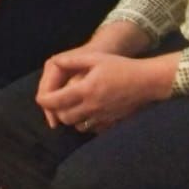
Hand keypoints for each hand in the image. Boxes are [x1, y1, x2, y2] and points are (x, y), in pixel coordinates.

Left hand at [35, 48, 173, 132]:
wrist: (147, 81)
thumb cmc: (121, 66)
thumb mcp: (95, 58)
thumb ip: (72, 61)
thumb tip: (55, 62)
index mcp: (85, 90)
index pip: (56, 101)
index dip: (44, 101)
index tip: (41, 98)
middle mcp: (92, 106)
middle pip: (64, 117)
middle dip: (56, 111)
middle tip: (56, 102)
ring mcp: (103, 117)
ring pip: (77, 126)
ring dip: (70, 118)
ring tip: (71, 107)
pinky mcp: (112, 122)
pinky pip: (92, 129)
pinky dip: (85, 124)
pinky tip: (87, 113)